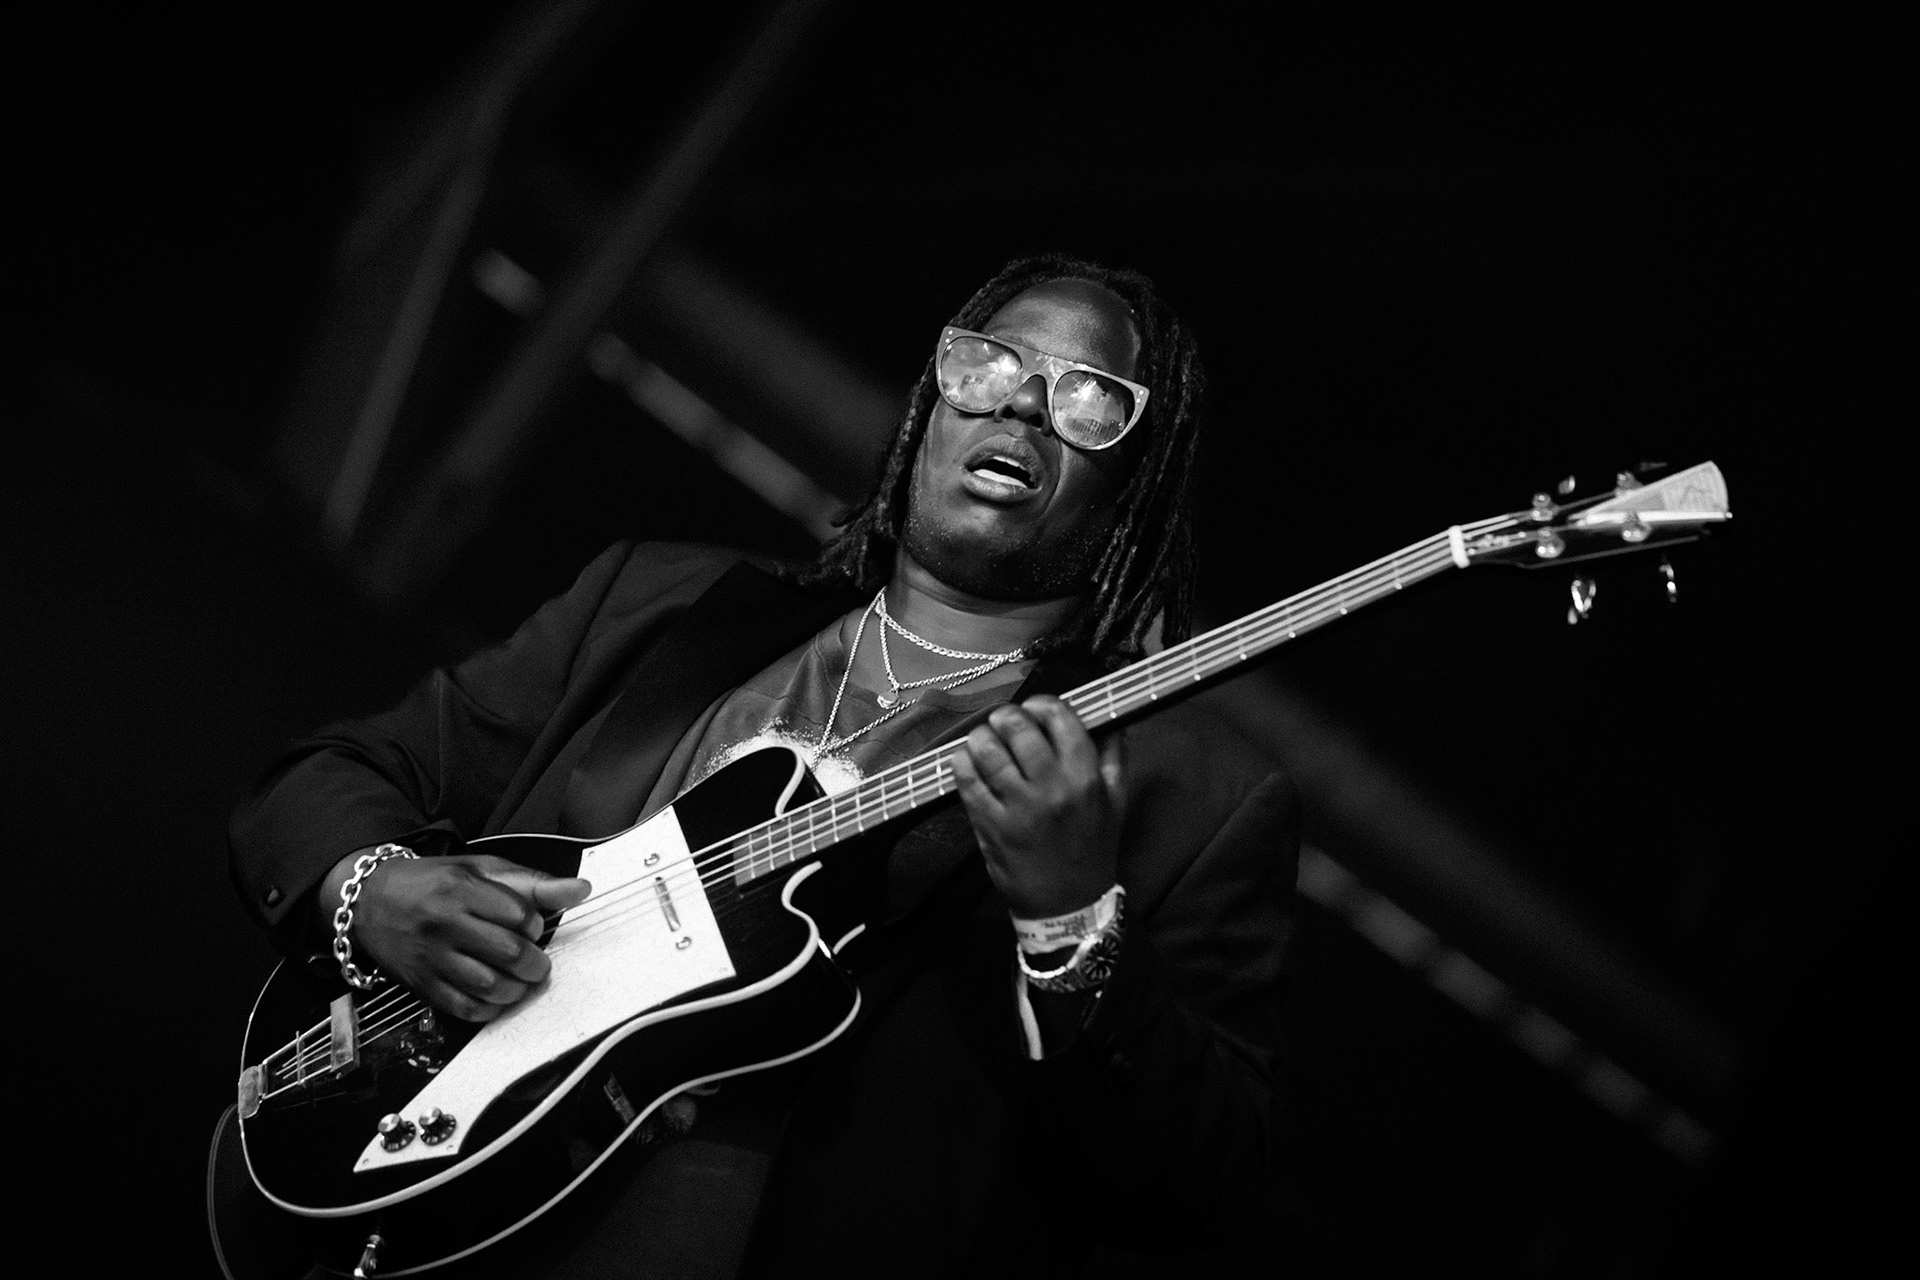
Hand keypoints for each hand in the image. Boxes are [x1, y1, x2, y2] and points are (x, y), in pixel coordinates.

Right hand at [326, 852, 590, 1021]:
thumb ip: (532, 883)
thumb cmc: (433, 883)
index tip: (532, 927)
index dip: (534, 925)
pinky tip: (498, 998)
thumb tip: (581, 888)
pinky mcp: (422, 983)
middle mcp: (444, 923)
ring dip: (516, 989)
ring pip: (488, 984)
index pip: (517, 914)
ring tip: (522, 981)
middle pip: (507, 952)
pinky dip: (489, 1009)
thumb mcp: (481, 870)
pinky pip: (462, 1007)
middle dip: (534, 962)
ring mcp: (431, 956)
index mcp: (461, 889)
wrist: (370, 900)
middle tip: (537, 963)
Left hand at [951, 695, 1125, 917]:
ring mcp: (1018, 808)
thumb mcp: (1116, 803)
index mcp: (1086, 779)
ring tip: (983, 739)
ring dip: (981, 737)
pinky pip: (968, 781)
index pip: (1060, 719)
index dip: (1042, 704)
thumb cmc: (1092, 851)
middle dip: (1006, 717)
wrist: (1069, 906)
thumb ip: (1114, 757)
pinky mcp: (991, 825)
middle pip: (1019, 729)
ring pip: (988, 751)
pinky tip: (966, 761)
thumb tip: (1108, 721)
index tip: (1035, 708)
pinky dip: (962, 763)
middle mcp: (1052, 789)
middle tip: (1003, 722)